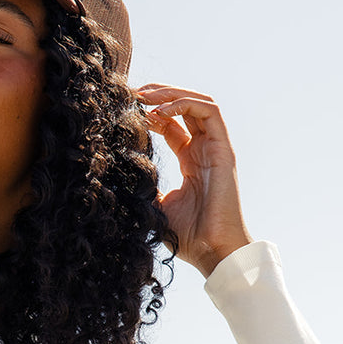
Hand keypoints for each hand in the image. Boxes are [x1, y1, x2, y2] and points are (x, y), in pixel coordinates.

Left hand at [137, 84, 252, 276]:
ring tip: (144, 95)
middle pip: (184, 107)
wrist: (212, 250)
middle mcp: (204, 150)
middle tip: (133, 92)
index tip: (126, 109)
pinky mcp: (224, 149)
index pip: (172, 124)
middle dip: (159, 95)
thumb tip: (118, 176)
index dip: (150, 112)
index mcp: (190, 161)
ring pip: (198, 102)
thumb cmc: (188, 236)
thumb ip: (144, 187)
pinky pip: (209, 112)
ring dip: (170, 93)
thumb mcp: (156, 206)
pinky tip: (161, 110)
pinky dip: (185, 103)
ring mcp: (216, 148)